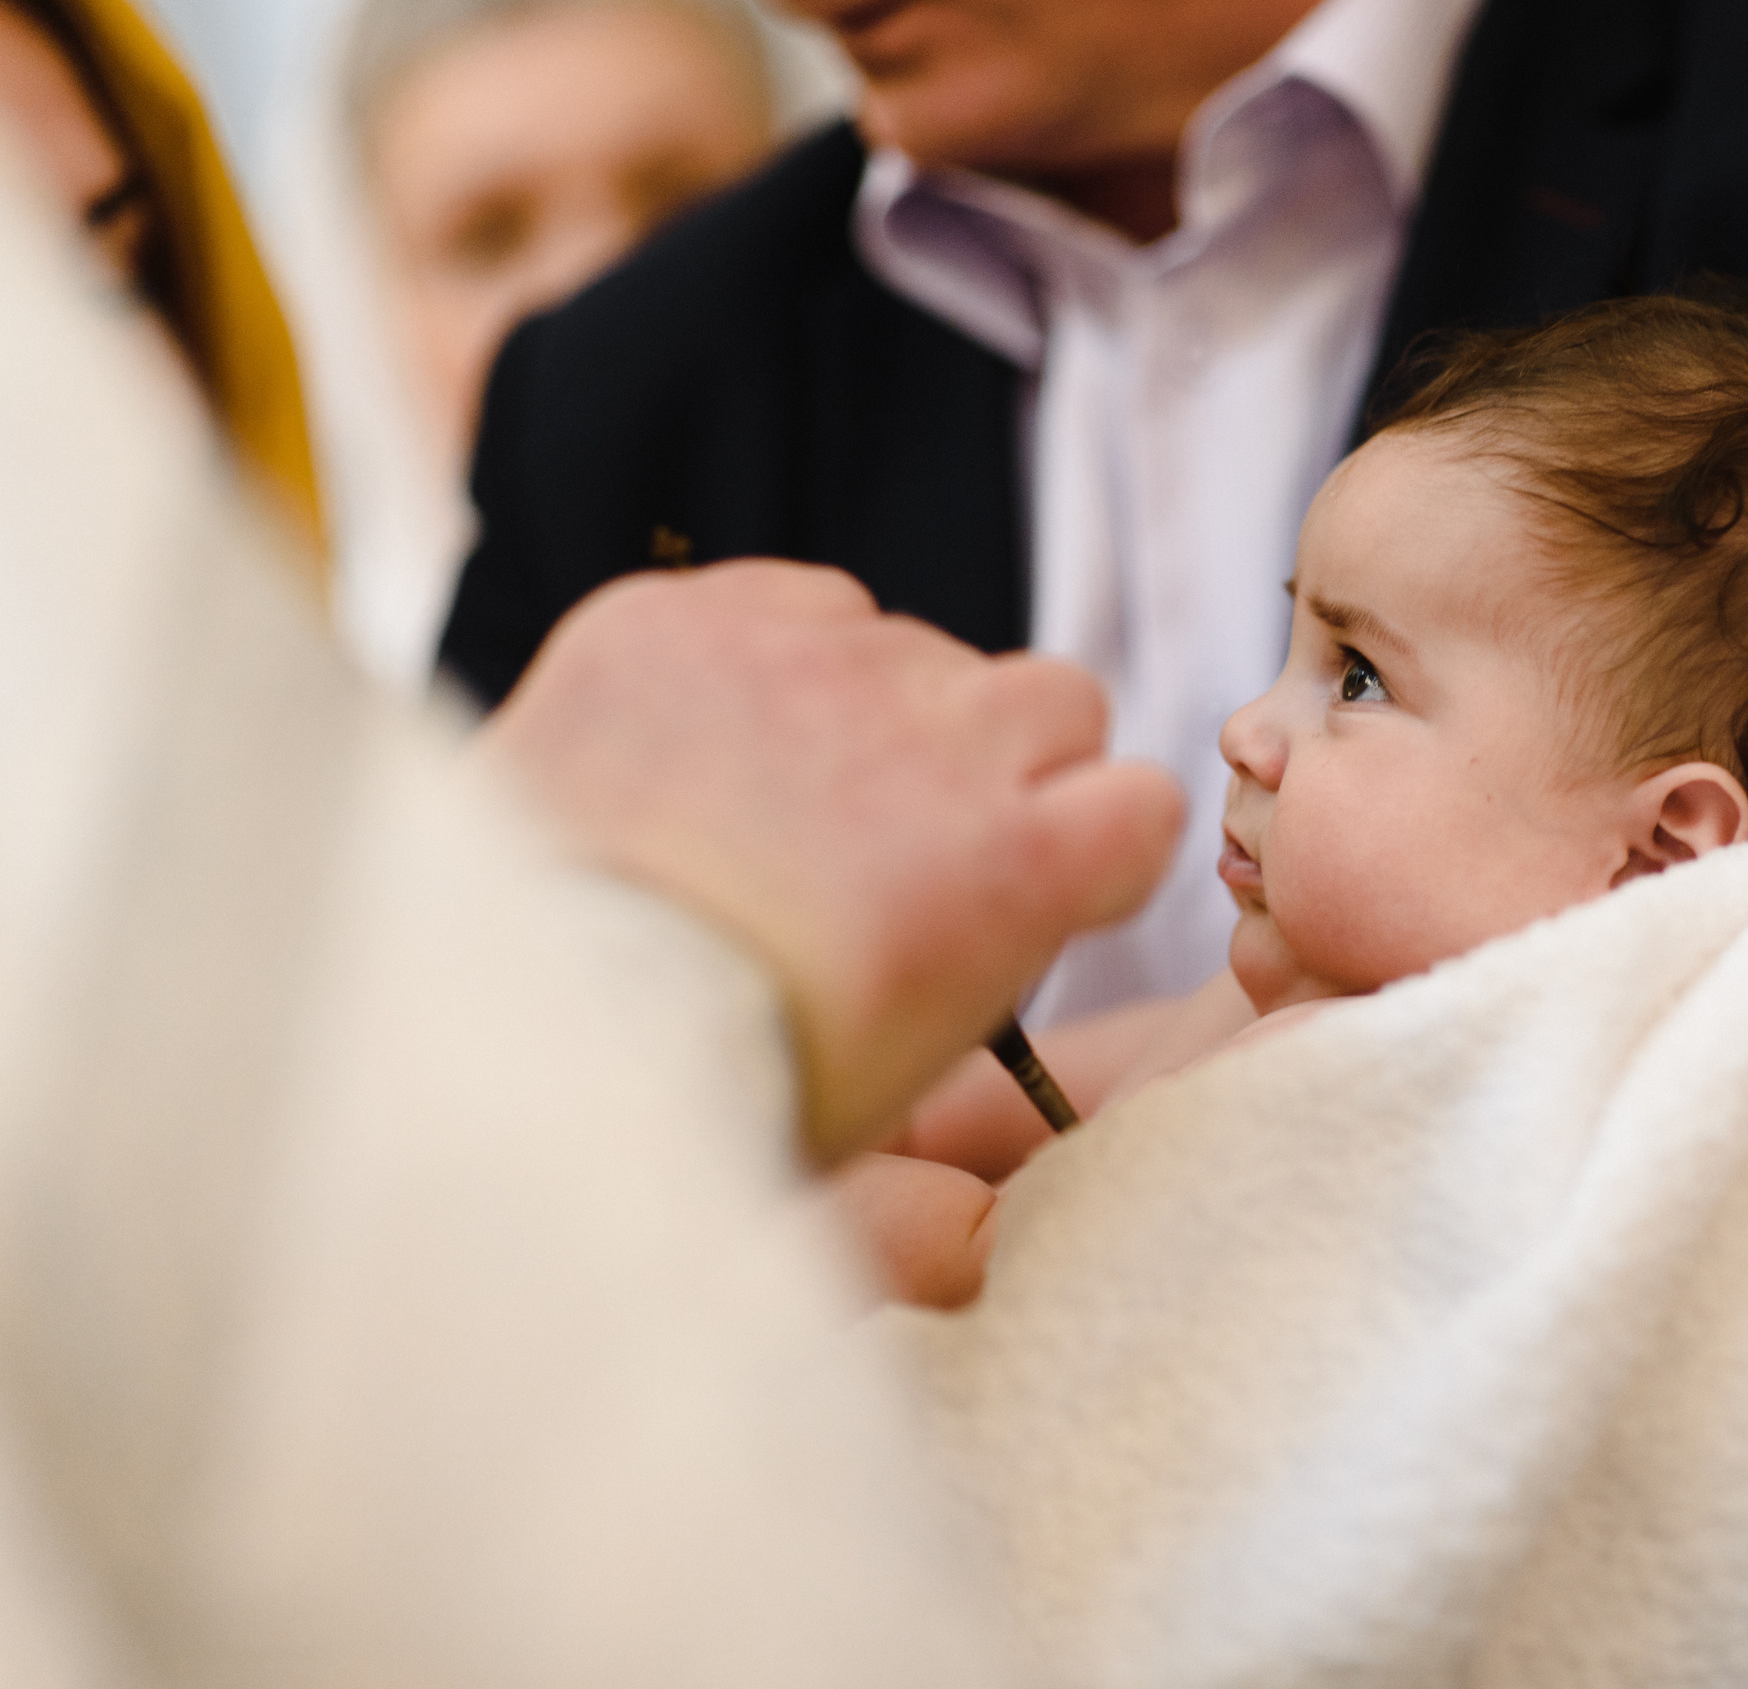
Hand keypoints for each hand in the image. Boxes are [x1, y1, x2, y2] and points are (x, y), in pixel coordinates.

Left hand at [479, 561, 1184, 1160]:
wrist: (497, 1019)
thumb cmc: (686, 1099)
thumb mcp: (858, 1146)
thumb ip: (945, 1160)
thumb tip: (972, 1252)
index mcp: (1015, 866)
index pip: (1142, 804)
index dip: (1087, 848)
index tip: (1026, 891)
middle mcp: (937, 736)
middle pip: (1051, 700)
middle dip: (1000, 764)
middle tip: (900, 846)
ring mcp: (810, 660)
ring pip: (912, 645)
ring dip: (875, 712)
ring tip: (770, 810)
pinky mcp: (686, 616)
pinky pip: (790, 603)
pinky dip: (766, 661)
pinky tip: (700, 753)